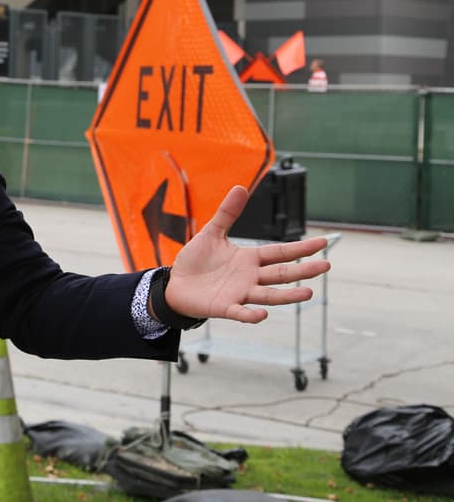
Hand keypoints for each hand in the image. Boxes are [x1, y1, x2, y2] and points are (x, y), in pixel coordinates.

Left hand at [165, 185, 330, 323]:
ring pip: (269, 295)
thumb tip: (241, 187)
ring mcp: (240, 293)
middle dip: (303, 271)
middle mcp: (250, 277)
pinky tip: (262, 314)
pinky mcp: (225, 307)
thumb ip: (227, 213)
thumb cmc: (196, 260)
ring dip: (288, 295)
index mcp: (250, 259)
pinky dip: (251, 314)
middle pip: (282, 274)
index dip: (300, 248)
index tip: (323, 242)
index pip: (280, 252)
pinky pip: (240, 312)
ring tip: (308, 293)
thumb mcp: (212, 233)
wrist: (176, 284)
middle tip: (326, 266)